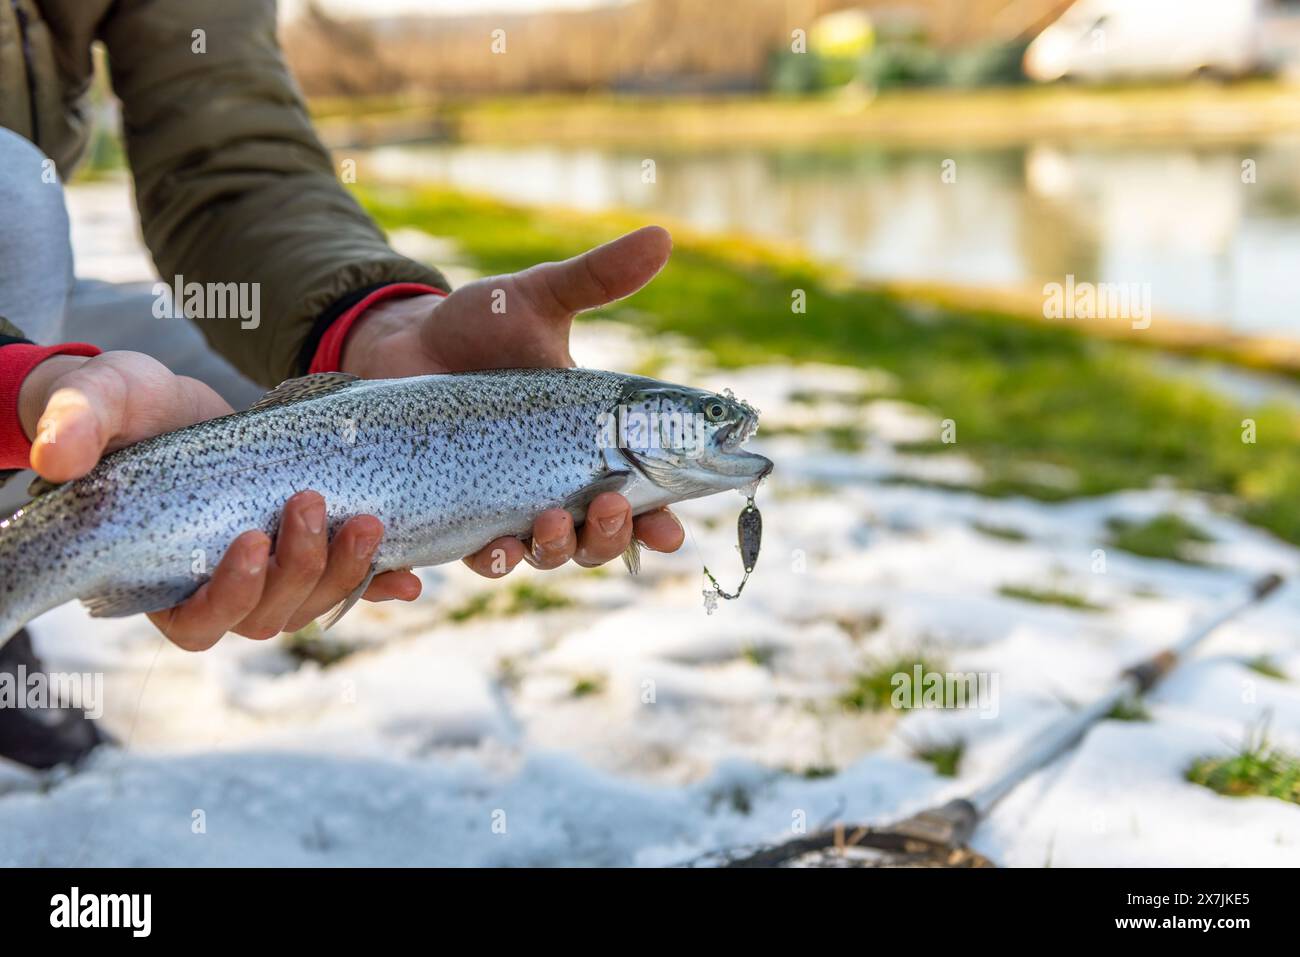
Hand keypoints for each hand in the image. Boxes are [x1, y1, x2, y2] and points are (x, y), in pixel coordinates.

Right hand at [18, 350, 417, 650]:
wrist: (173, 403)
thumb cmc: (123, 410)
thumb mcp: (100, 399)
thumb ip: (77, 422)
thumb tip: (57, 456)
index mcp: (159, 579)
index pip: (195, 622)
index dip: (226, 595)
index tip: (248, 540)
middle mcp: (217, 588)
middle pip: (266, 616)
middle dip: (298, 570)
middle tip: (313, 505)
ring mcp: (269, 574)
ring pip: (312, 603)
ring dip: (344, 571)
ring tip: (366, 521)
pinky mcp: (310, 550)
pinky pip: (352, 585)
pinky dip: (381, 584)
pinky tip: (410, 578)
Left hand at [341, 225, 685, 577]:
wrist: (402, 341)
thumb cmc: (479, 323)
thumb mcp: (538, 298)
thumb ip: (598, 278)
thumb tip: (663, 235)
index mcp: (589, 443)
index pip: (640, 495)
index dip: (659, 521)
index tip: (672, 529)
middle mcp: (554, 483)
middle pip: (597, 539)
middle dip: (610, 537)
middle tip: (610, 506)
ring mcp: (504, 503)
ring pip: (545, 555)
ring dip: (556, 550)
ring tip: (549, 521)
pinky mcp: (454, 512)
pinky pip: (478, 555)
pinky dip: (488, 560)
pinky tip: (492, 547)